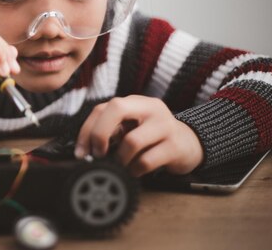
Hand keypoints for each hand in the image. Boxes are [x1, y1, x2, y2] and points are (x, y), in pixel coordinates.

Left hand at [75, 95, 203, 176]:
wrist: (190, 144)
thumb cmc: (152, 137)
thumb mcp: (131, 127)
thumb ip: (110, 132)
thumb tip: (84, 151)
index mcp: (134, 101)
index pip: (102, 107)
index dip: (87, 129)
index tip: (81, 152)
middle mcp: (150, 108)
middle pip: (116, 108)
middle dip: (100, 134)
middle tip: (98, 155)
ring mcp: (165, 125)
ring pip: (131, 140)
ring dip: (120, 159)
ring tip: (121, 165)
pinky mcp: (175, 146)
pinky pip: (146, 160)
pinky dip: (135, 170)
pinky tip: (135, 171)